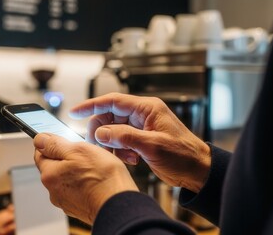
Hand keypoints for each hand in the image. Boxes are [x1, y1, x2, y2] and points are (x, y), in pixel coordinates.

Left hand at [34, 133, 138, 224]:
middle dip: (66, 158)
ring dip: (76, 172)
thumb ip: (55, 144)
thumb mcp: (78, 150)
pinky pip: (78, 191)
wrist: (119, 206)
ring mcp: (66, 202)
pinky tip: (97, 181)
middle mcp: (54, 191)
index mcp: (49, 175)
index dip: (52, 143)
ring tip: (94, 168)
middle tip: (85, 154)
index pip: (40, 153)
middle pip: (54, 167)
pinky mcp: (79, 208)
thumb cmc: (102, 178)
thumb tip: (40, 139)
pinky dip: (85, 184)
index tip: (65, 141)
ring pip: (67, 179)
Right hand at [69, 93, 210, 192]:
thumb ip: (125, 136)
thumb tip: (101, 132)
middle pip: (110, 116)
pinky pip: (121, 141)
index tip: (74, 112)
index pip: (112, 101)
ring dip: (112, 144)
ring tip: (122, 156)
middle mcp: (142, 115)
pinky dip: (120, 151)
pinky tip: (131, 160)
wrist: (197, 171)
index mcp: (147, 108)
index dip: (91, 105)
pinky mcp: (141, 139)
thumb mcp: (152, 145)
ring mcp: (141, 127)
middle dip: (102, 132)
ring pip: (114, 130)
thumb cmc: (183, 155)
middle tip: (99, 146)